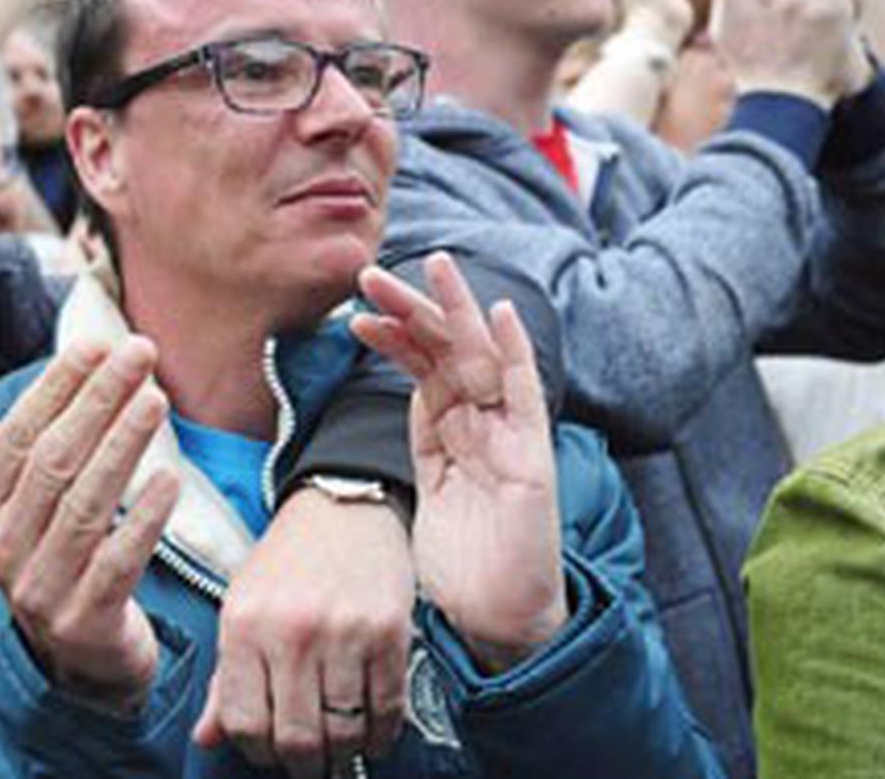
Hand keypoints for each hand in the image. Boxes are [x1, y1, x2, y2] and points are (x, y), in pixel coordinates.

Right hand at [0, 336, 179, 713]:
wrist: (81, 664)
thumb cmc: (60, 567)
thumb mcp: (20, 520)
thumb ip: (4, 471)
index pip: (17, 438)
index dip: (56, 387)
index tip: (96, 343)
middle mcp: (2, 552)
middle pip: (52, 462)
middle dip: (97, 400)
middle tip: (140, 353)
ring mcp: (42, 589)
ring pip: (84, 504)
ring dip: (123, 445)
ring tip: (157, 399)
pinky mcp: (85, 621)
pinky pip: (118, 559)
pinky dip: (144, 517)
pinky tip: (169, 478)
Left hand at [194, 487, 412, 773]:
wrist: (342, 506)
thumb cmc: (286, 562)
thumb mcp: (240, 608)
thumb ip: (224, 678)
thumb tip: (207, 737)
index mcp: (244, 626)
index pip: (243, 722)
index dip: (256, 752)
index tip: (268, 753)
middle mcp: (292, 631)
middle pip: (297, 738)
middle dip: (302, 765)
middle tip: (308, 764)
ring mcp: (344, 633)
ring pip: (344, 731)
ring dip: (343, 754)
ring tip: (339, 749)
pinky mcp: (390, 633)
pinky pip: (387, 709)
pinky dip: (380, 734)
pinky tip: (371, 733)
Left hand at [354, 253, 564, 673]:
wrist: (495, 620)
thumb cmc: (458, 569)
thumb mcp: (415, 502)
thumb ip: (405, 459)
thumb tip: (361, 435)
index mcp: (447, 433)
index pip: (419, 369)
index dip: (390, 337)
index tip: (353, 315)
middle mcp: (478, 424)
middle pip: (444, 350)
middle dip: (409, 308)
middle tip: (369, 273)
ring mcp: (507, 435)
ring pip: (480, 356)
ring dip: (454, 309)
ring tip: (431, 264)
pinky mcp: (532, 456)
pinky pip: (525, 394)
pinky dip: (516, 351)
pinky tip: (501, 314)